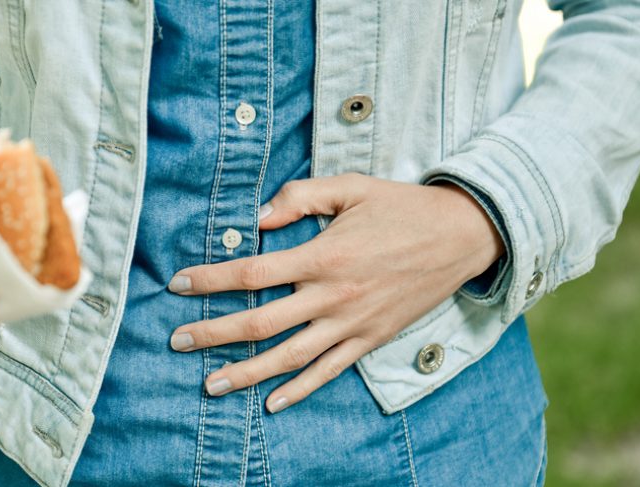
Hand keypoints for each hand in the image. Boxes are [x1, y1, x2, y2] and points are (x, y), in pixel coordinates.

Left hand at [167, 174, 502, 412]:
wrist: (462, 236)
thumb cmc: (402, 207)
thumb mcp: (351, 187)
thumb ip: (301, 196)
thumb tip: (258, 217)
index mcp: (323, 255)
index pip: (252, 272)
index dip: (210, 279)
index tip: (178, 283)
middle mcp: (332, 296)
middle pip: (260, 322)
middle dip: (213, 333)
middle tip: (177, 341)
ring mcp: (352, 323)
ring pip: (289, 357)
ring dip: (246, 372)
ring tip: (210, 384)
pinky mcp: (370, 339)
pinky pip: (329, 371)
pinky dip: (300, 390)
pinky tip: (272, 403)